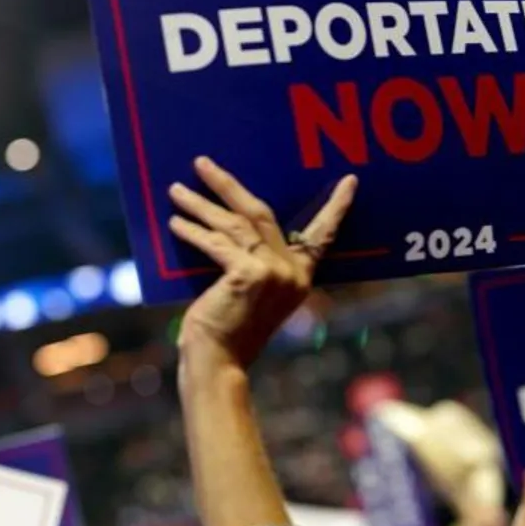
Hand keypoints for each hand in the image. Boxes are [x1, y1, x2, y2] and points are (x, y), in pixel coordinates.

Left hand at [168, 156, 357, 369]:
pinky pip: (217, 243)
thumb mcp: (249, 292)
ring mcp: (273, 273)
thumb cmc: (228, 329)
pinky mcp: (249, 274)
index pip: (322, 235)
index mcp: (300, 276)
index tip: (349, 181)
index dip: (336, 208)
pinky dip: (193, 231)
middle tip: (203, 163)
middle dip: (227, 185)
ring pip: (233, 223)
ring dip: (200, 205)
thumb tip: (225, 225)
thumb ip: (251, 264)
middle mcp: (292, 272)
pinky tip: (175, 223)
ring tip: (176, 190)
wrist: (219, 362)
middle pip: (259, 213)